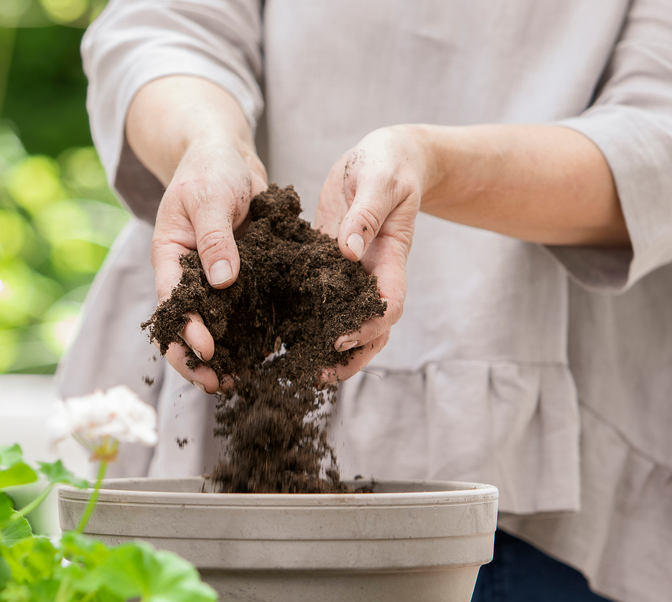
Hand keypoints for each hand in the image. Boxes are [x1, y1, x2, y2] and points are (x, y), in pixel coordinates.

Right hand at [151, 138, 267, 393]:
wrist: (227, 155)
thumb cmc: (210, 169)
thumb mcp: (210, 198)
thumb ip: (216, 238)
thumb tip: (223, 281)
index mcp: (170, 257)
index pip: (172, 302)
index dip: (186, 330)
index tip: (207, 349)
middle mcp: (188, 276)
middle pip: (185, 327)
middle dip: (197, 359)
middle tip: (219, 383)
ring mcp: (213, 280)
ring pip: (213, 327)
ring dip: (223, 355)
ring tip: (239, 380)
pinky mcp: (238, 280)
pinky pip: (241, 312)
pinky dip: (249, 335)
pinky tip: (265, 354)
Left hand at [314, 126, 426, 382]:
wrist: (387, 157)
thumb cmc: (388, 164)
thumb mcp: (379, 181)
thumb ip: (365, 215)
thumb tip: (347, 250)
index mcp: (390, 258)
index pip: (389, 305)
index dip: (368, 327)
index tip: (340, 338)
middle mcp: (373, 274)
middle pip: (372, 330)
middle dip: (350, 356)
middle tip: (317, 374)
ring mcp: (353, 274)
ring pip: (349, 323)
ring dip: (330, 350)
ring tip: (301, 369)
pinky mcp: (331, 266)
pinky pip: (324, 301)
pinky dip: (309, 320)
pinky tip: (281, 335)